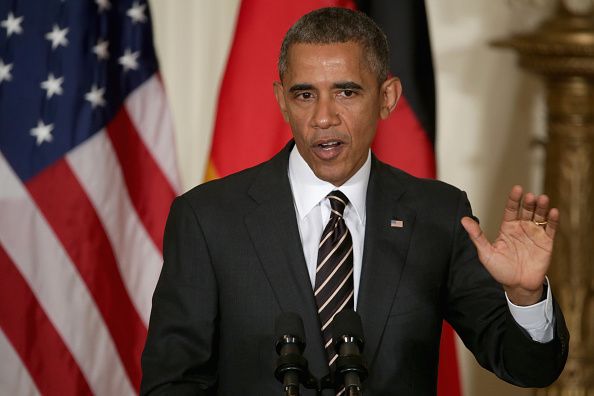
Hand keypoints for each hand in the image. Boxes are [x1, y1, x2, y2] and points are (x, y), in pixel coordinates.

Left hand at [461, 185, 558, 305]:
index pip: (511, 209)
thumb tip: (463, 220)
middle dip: (528, 202)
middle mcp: (522, 228)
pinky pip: (550, 229)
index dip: (514, 199)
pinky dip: (553, 220)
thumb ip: (476, 235)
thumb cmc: (500, 270)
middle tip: (530, 196)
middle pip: (526, 210)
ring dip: (541, 207)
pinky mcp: (546, 242)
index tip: (517, 188)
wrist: (517, 286)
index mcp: (507, 228)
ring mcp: (534, 234)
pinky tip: (553, 212)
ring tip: (542, 199)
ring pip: (539, 216)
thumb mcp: (486, 252)